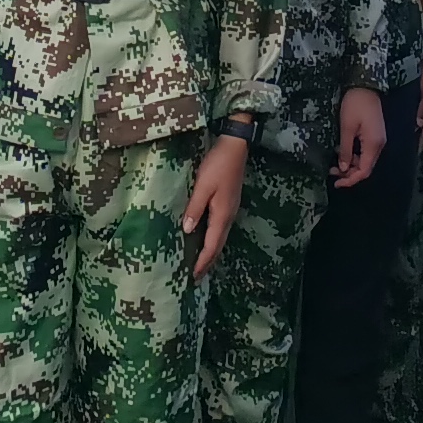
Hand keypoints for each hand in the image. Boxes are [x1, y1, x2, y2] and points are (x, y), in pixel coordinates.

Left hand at [183, 132, 251, 274]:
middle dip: (208, 262)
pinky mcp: (229, 203)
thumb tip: (187, 231)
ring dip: (211, 252)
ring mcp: (230, 210)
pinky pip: (221, 229)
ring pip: (220, 238)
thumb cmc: (218, 165)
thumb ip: (195, 208)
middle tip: (196, 277)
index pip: (211, 245)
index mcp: (222, 215)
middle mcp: (228, 216)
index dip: (202, 262)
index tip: (193, 276)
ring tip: (200, 263)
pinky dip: (213, 240)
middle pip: (218, 245)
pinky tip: (206, 238)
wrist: (236, 146)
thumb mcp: (203, 186)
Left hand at [332, 85, 384, 187]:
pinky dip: (354, 155)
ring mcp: (378, 139)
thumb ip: (345, 150)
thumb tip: (343, 168)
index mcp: (373, 145)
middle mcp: (379, 145)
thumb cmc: (355, 104)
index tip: (336, 183)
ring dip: (350, 165)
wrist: (366, 85)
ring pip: (365, 160)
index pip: (364, 171)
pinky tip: (342, 151)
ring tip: (334, 163)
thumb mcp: (347, 127)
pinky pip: (365, 151)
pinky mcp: (375, 134)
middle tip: (332, 173)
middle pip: (365, 167)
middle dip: (349, 173)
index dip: (351, 180)